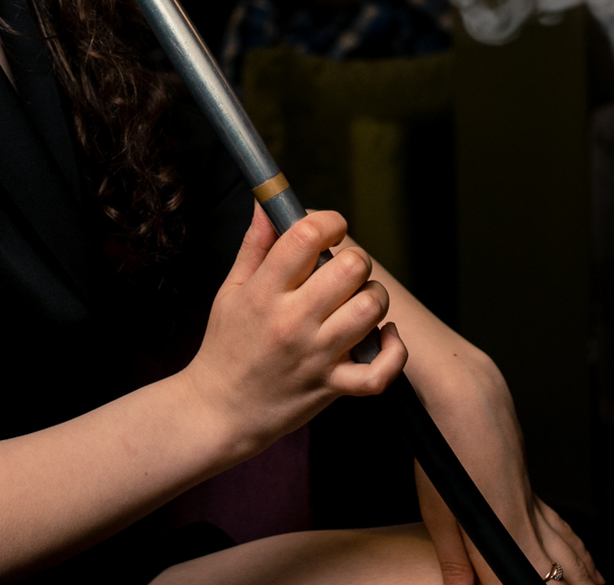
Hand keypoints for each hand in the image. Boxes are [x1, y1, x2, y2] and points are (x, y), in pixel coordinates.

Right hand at [179, 205, 407, 459]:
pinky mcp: (332, 387)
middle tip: (344, 270)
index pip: (305, 236)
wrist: (219, 410)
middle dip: (355, 260)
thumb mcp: (231, 289)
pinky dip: (393, 352)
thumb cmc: (227, 344)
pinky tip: (385, 335)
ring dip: (373, 297)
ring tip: (358, 300)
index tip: (330, 228)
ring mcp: (315, 357)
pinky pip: (380, 372)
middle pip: (349, 269)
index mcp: (263, 292)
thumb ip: (255, 244)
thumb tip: (268, 203)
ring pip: (370, 310)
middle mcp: (291, 321)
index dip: (328, 221)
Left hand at [412, 403, 601, 584]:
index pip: (530, 579)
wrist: (468, 392)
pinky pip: (564, 527)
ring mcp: (533, 502)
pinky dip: (580, 548)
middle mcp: (526, 519)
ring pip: (571, 550)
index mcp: (504, 530)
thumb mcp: (437, 508)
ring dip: (586, 575)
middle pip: (564, 571)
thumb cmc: (446, 442)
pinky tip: (584, 557)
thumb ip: (452, 556)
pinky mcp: (531, 487)